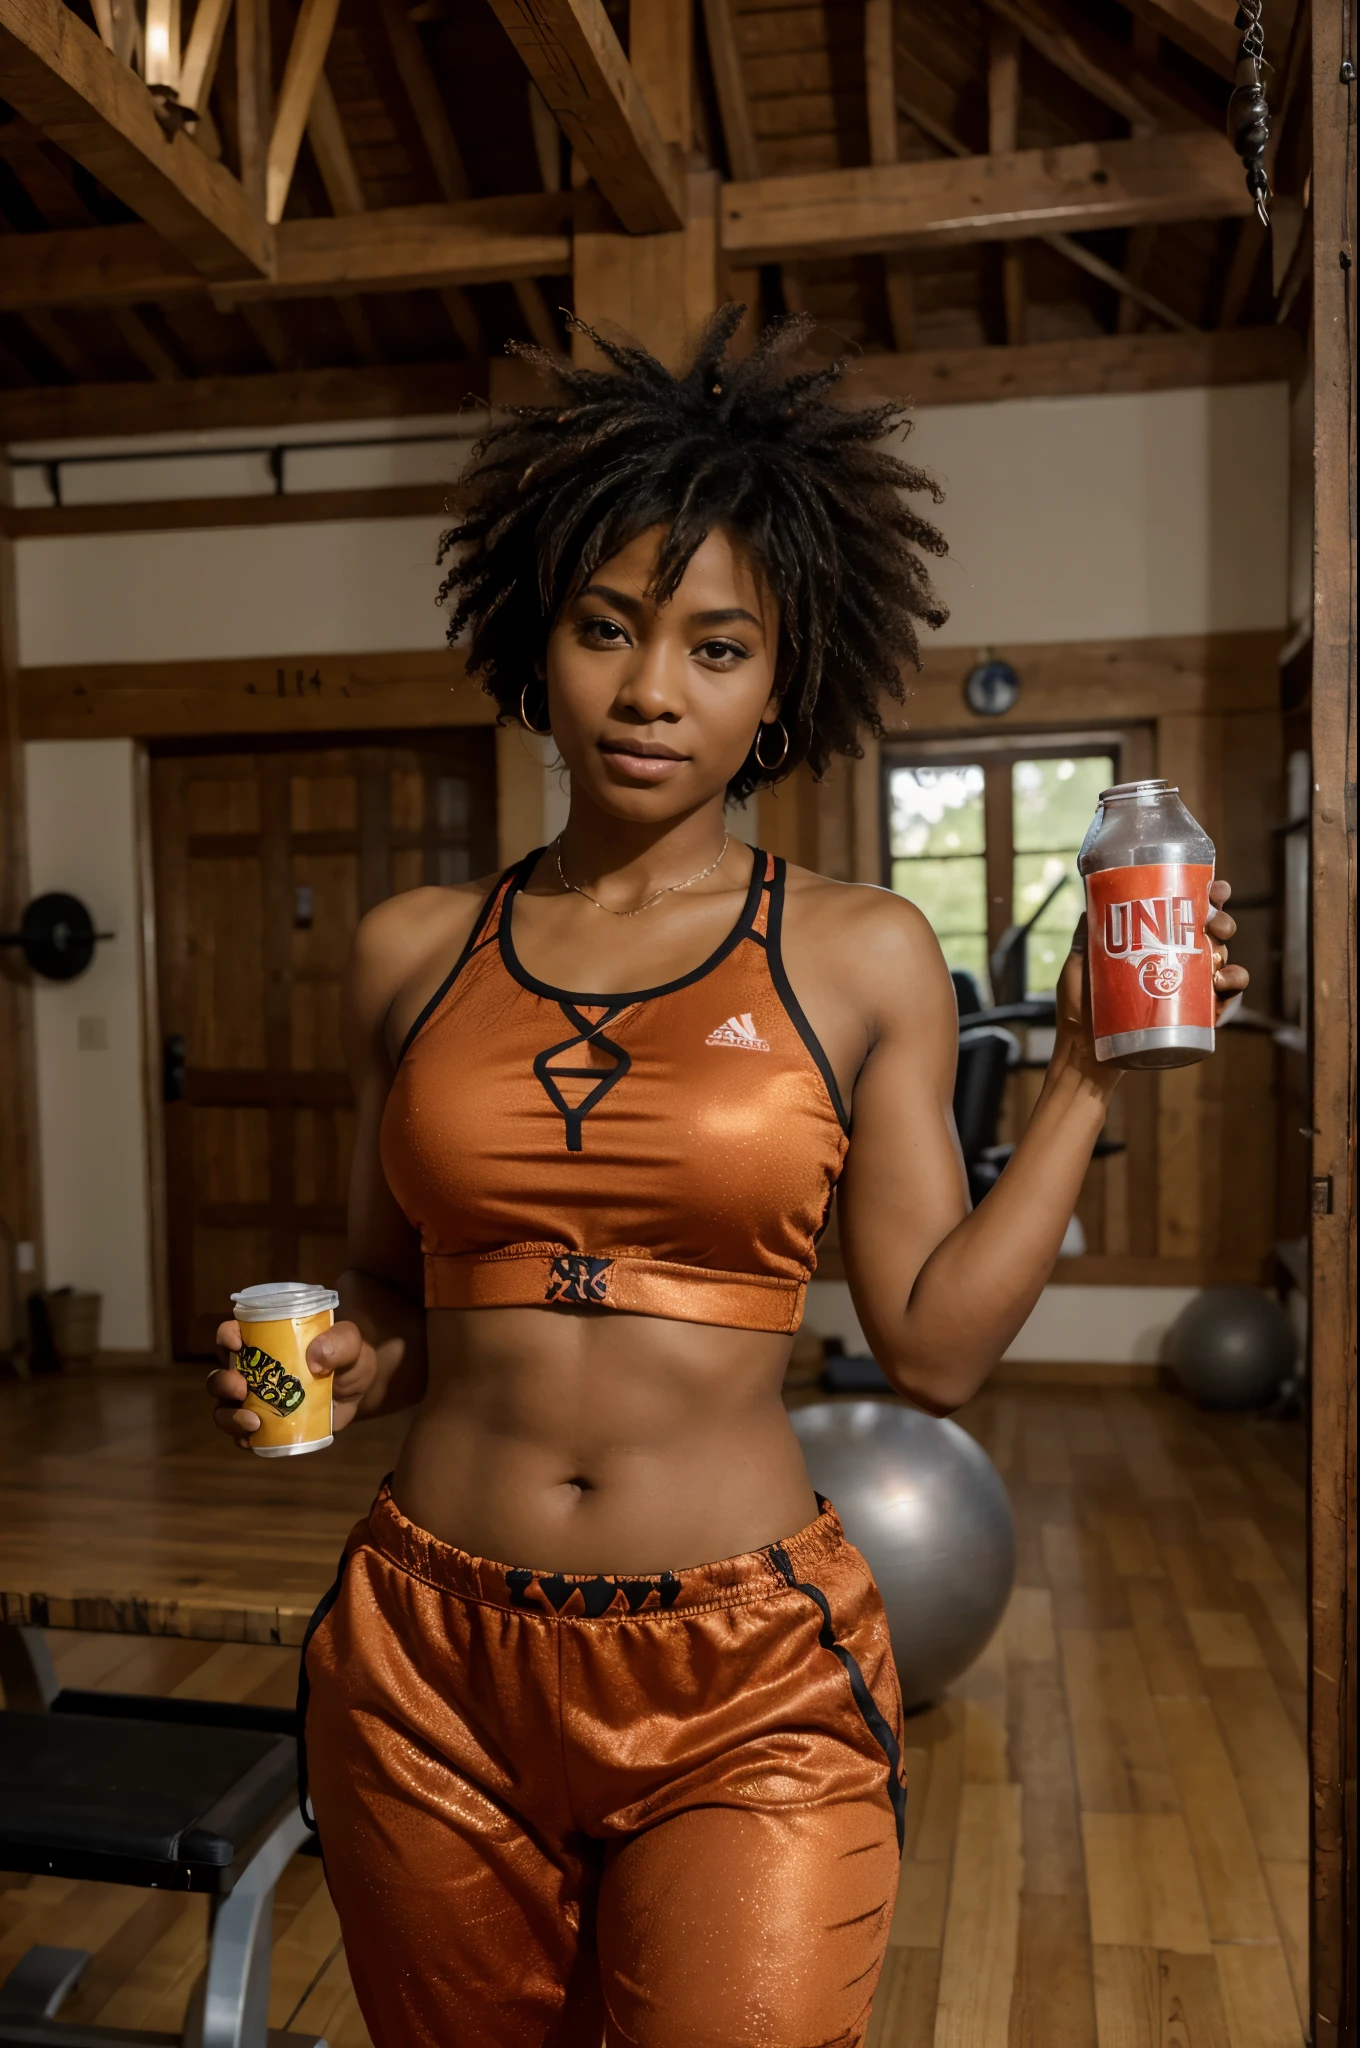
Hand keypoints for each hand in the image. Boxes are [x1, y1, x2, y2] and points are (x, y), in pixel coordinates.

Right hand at [206, 1318, 376, 1446]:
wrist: (361, 1392)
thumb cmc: (349, 1358)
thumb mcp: (350, 1343)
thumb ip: (339, 1342)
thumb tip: (317, 1357)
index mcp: (265, 1342)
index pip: (233, 1334)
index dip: (226, 1336)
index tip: (235, 1343)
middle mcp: (252, 1371)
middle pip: (220, 1375)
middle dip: (223, 1382)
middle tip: (241, 1388)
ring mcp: (256, 1401)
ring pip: (224, 1409)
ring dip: (229, 1416)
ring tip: (252, 1421)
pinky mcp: (265, 1426)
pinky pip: (242, 1435)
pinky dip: (242, 1438)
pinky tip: (254, 1439)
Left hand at [1052, 877, 1250, 1083]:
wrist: (1084, 1056)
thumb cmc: (1079, 1010)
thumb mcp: (1079, 966)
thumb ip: (1087, 936)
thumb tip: (1091, 901)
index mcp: (1156, 946)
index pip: (1187, 916)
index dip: (1208, 898)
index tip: (1216, 889)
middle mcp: (1176, 964)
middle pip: (1210, 935)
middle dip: (1221, 921)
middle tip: (1214, 922)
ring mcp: (1187, 991)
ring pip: (1222, 964)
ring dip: (1229, 954)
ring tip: (1217, 956)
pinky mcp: (1193, 1019)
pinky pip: (1225, 1001)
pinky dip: (1232, 990)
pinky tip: (1221, 984)